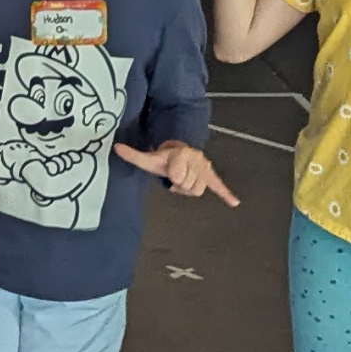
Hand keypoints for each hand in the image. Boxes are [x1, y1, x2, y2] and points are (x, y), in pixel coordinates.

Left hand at [113, 140, 239, 204]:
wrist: (180, 149)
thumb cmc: (163, 158)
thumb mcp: (148, 158)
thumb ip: (133, 155)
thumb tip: (116, 148)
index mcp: (182, 155)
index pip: (179, 177)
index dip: (173, 177)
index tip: (169, 173)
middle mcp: (196, 159)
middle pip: (189, 186)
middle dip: (180, 184)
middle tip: (175, 175)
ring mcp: (204, 168)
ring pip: (198, 190)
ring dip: (189, 187)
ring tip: (183, 178)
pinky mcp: (211, 175)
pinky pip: (220, 185)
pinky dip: (227, 194)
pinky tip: (235, 203)